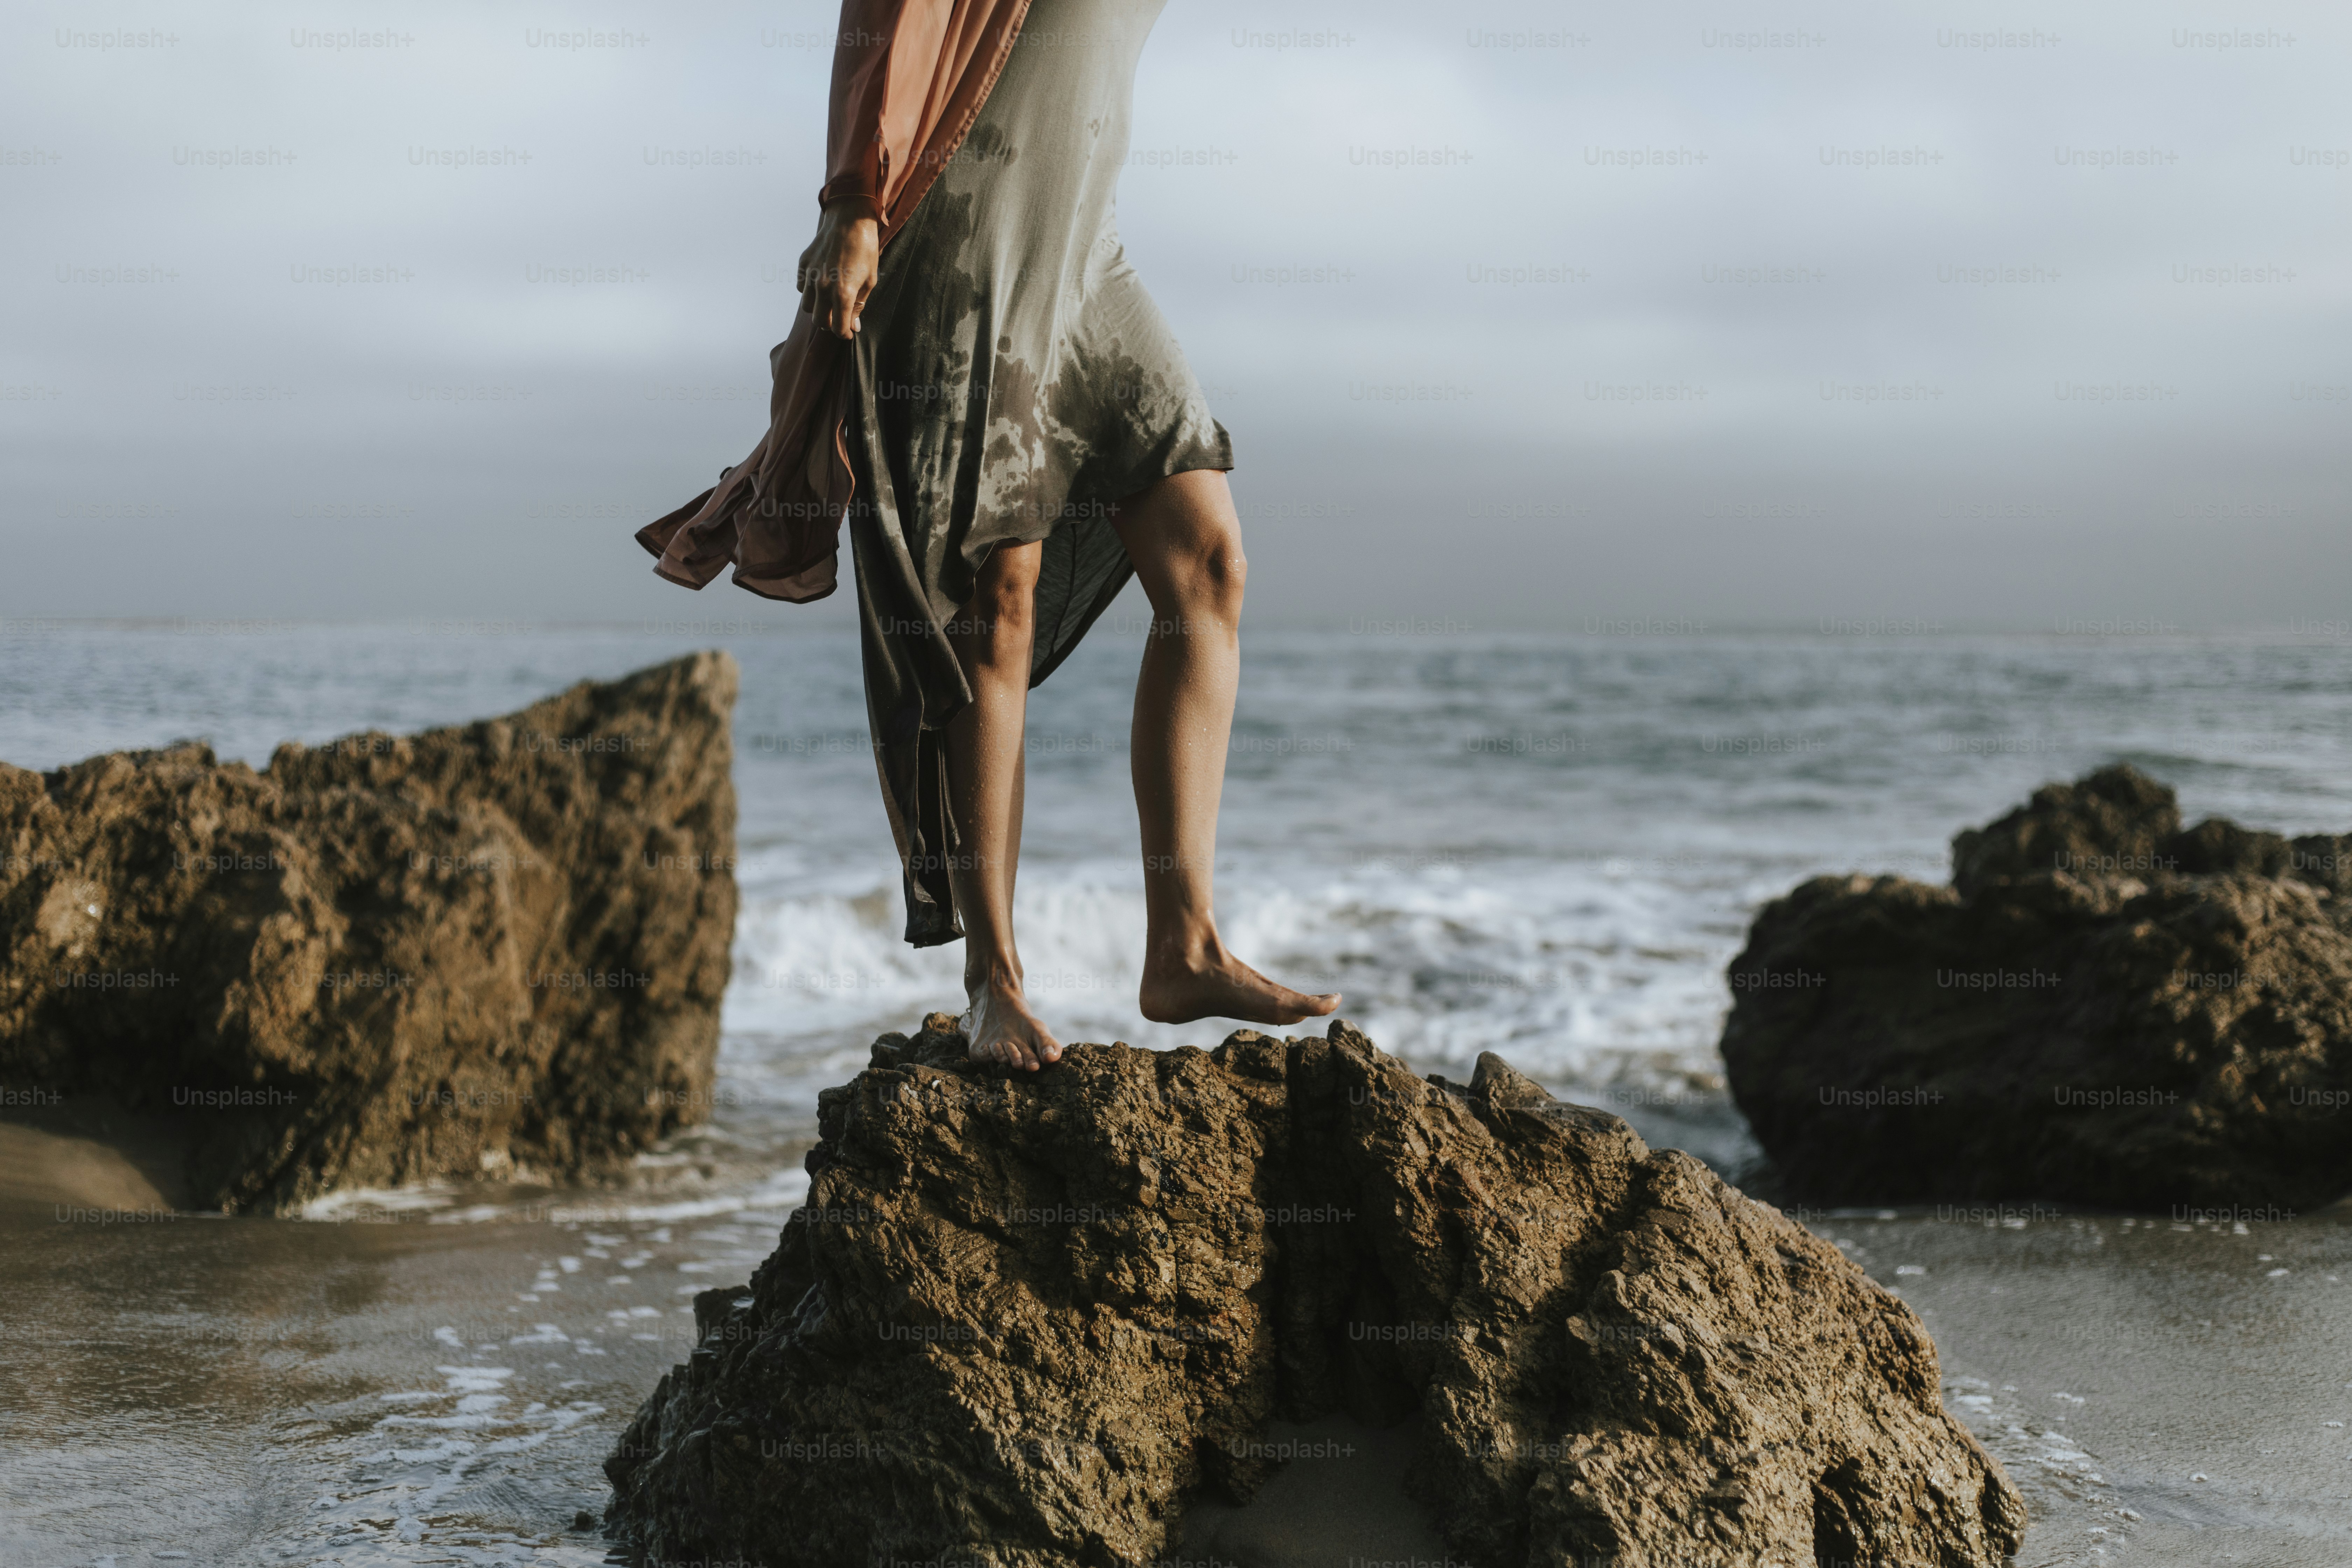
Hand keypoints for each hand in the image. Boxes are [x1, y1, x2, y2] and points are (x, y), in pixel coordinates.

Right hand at [796, 205, 879, 338]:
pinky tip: (820, 283)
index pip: (837, 327)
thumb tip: (853, 325)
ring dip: (817, 308)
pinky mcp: (803, 263)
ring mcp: (810, 274)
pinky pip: (800, 287)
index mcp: (843, 292)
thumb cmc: (865, 249)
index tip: (848, 332)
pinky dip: (808, 291)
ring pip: (806, 306)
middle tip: (839, 318)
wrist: (851, 219)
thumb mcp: (870, 280)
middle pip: (819, 320)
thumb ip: (859, 305)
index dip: (844, 333)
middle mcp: (823, 286)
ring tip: (828, 301)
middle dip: (830, 323)